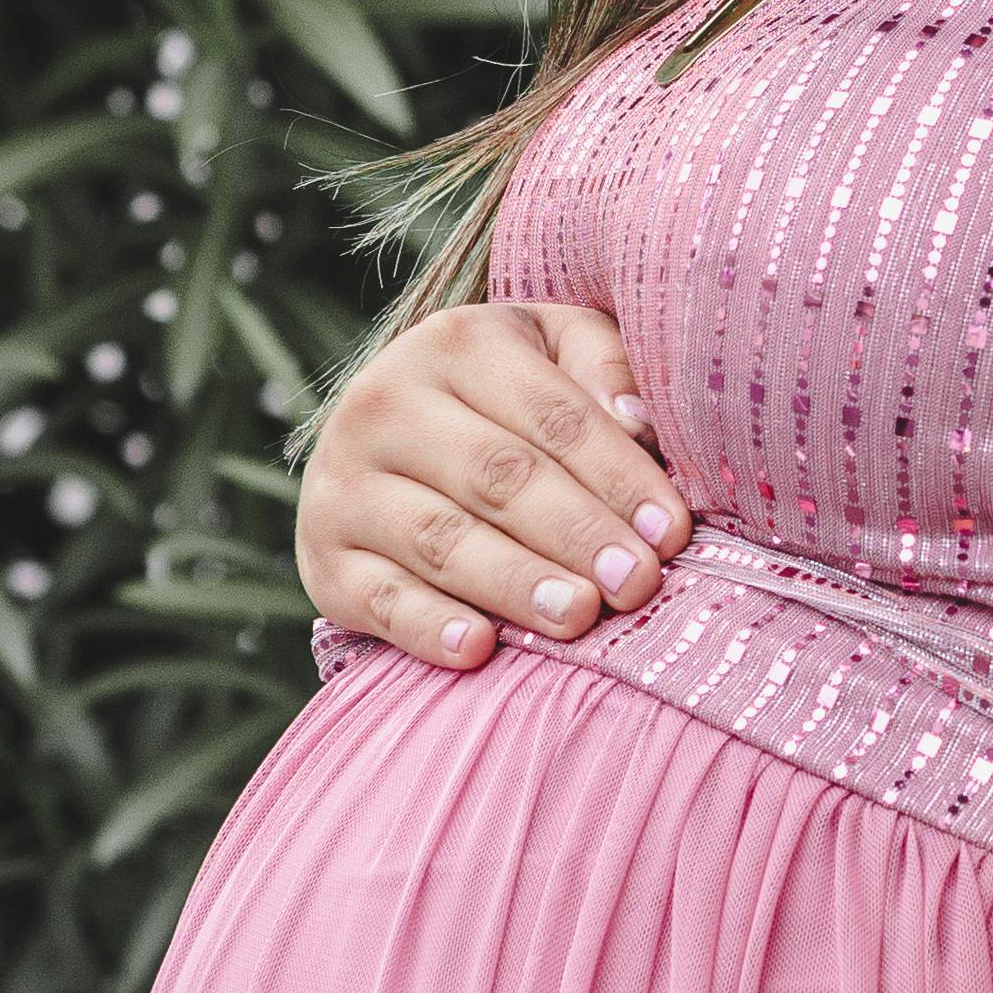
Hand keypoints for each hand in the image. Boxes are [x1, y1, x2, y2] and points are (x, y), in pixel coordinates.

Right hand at [295, 298, 690, 669]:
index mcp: (454, 343)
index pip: (551, 415)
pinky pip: (378, 597)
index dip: (617, 475)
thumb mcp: (553, 350)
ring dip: (514, 582)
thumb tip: (642, 421)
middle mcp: (384, 403)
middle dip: (575, 532)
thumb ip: (602, 366)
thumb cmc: (506, 400)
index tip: (671, 531)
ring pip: (439, 538)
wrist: (386, 440)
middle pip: (496, 475)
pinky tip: (478, 649)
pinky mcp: (321, 558)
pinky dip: (426, 626)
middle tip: (636, 583)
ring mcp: (342, 484)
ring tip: (579, 616)